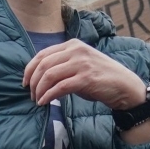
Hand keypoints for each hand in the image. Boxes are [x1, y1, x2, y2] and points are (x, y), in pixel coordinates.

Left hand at [23, 38, 149, 110]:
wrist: (124, 86)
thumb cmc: (100, 78)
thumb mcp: (80, 65)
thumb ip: (62, 66)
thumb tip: (39, 78)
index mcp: (72, 45)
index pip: (42, 54)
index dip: (29, 69)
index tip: (25, 82)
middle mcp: (76, 51)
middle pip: (43, 65)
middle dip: (33, 82)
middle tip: (31, 94)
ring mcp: (82, 63)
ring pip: (49, 75)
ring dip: (39, 90)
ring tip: (37, 100)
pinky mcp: (86, 78)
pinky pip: (60, 87)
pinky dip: (48, 96)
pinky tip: (44, 103)